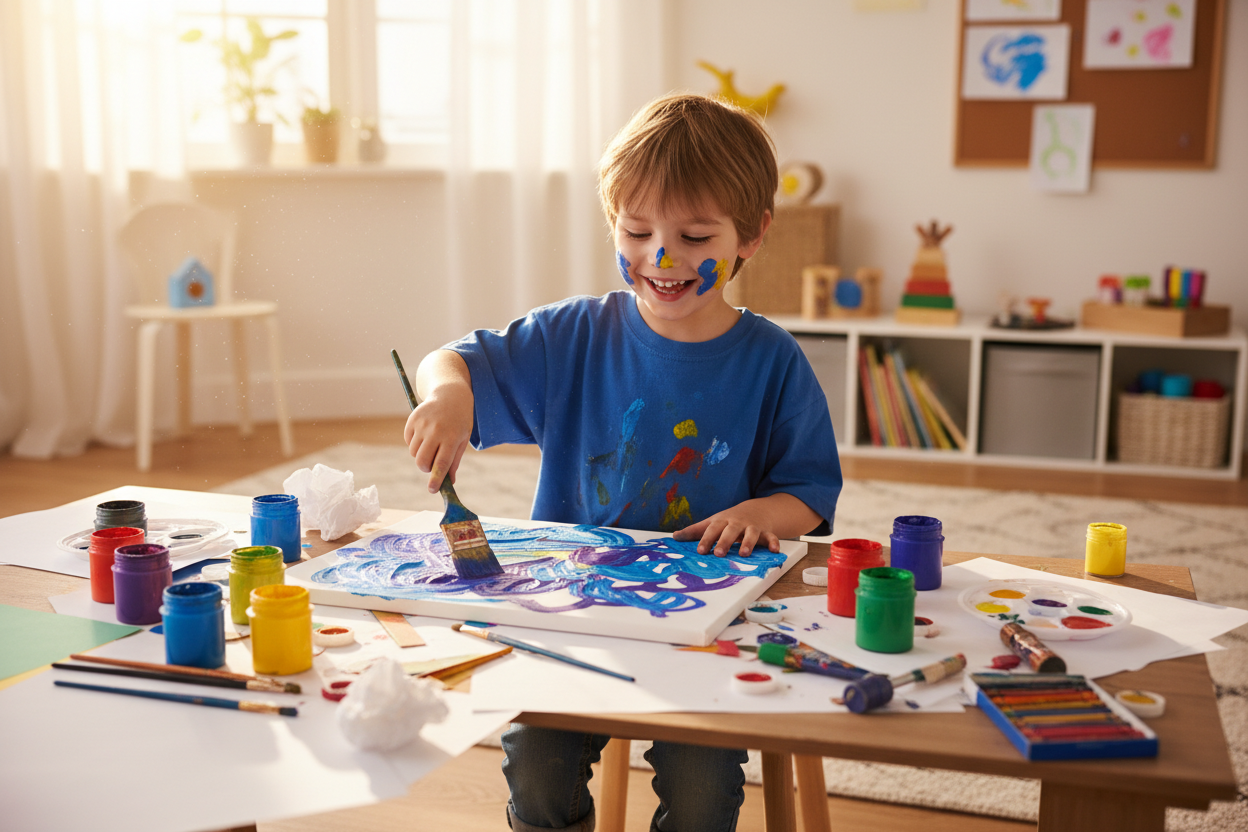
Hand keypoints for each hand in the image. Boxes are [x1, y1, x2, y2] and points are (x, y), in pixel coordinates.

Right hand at [403, 390, 472, 492]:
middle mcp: (435, 431)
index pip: (441, 464)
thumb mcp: (462, 439)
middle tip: (431, 465)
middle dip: (425, 468)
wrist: (450, 395)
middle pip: (422, 461)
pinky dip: (414, 443)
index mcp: (451, 438)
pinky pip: (408, 441)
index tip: (432, 490)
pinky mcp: (412, 419)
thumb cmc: (460, 421)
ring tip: (431, 445)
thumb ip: (454, 461)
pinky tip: (424, 435)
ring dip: (420, 455)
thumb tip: (449, 482)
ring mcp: (422, 424)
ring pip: (414, 453)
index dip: (436, 480)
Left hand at [671, 493, 822, 556]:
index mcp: (722, 521)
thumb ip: (695, 531)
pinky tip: (774, 550)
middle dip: (724, 541)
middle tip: (719, 553)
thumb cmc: (729, 520)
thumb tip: (674, 536)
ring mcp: (752, 527)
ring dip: (748, 542)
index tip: (700, 551)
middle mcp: (737, 523)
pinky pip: (771, 537)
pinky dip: (773, 542)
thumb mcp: (712, 523)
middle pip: (730, 531)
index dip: (706, 539)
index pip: (712, 529)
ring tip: (744, 553)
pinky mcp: (765, 532)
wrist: (755, 510)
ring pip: (751, 534)